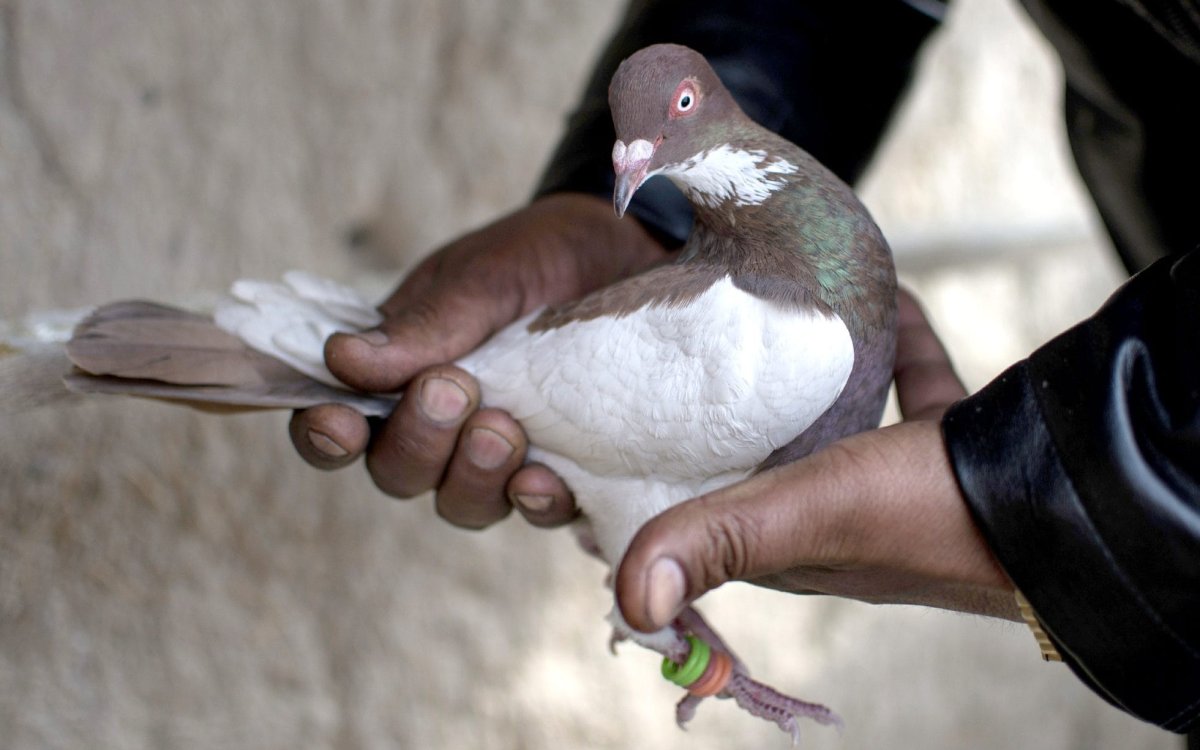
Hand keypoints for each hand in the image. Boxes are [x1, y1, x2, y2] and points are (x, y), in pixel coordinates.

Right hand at [288, 193, 668, 527]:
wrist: (630, 252)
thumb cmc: (540, 257)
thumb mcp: (483, 278)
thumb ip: (424, 325)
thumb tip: (338, 360)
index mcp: (398, 370)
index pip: (338, 421)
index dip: (325, 435)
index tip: (340, 423)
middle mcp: (440, 423)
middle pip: (396, 471)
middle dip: (417, 442)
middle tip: (452, 390)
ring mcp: (498, 452)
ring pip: (460, 502)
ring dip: (473, 476)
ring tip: (504, 430)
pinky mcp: (559, 467)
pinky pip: (533, 511)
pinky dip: (535, 501)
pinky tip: (547, 480)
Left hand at [614, 289, 1020, 632]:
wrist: (1076, 499)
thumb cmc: (935, 515)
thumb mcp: (810, 512)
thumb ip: (721, 538)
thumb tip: (624, 596)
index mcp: (797, 546)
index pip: (708, 513)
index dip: (665, 477)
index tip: (627, 420)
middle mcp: (844, 519)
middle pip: (767, 458)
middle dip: (730, 415)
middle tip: (689, 344)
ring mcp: (904, 482)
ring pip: (836, 419)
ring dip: (808, 377)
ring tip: (773, 314)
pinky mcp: (955, 442)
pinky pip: (910, 381)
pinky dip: (895, 341)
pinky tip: (883, 291)